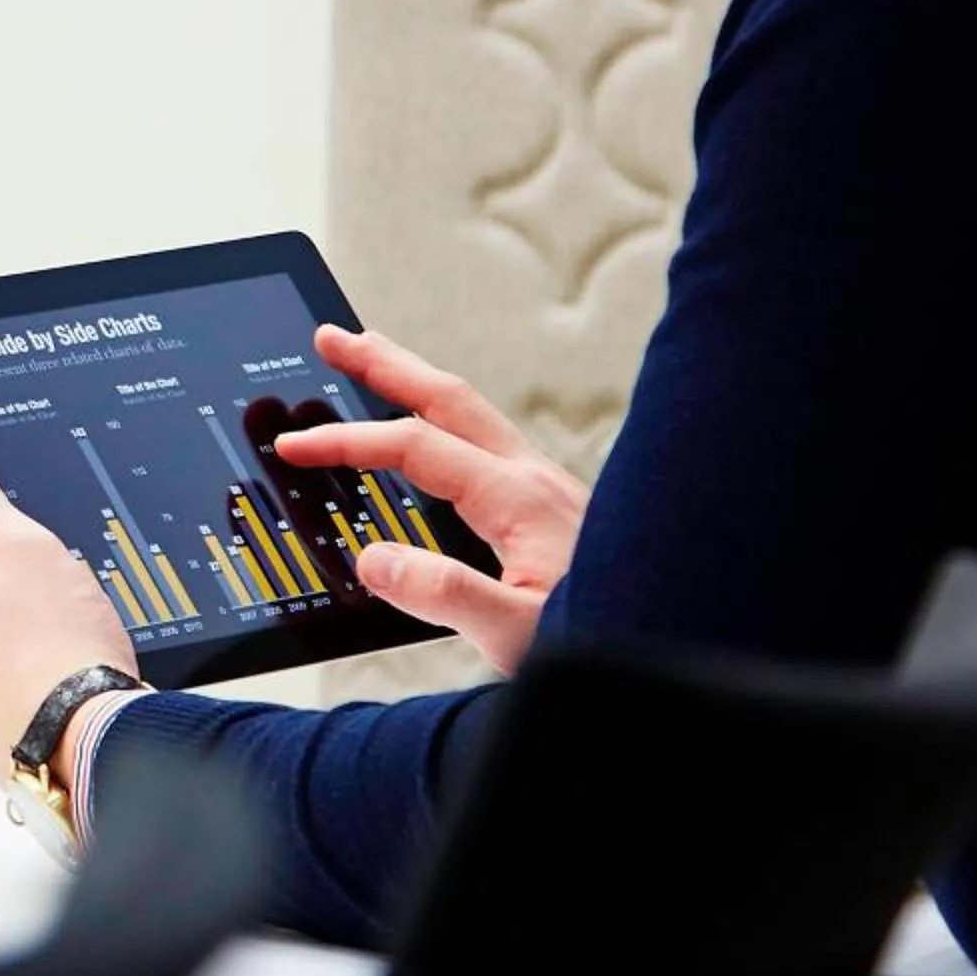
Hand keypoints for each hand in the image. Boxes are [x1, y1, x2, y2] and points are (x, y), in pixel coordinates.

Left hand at [0, 438, 137, 774]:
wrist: (96, 746)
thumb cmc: (56, 657)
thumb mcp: (18, 549)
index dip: (11, 548)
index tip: (37, 576)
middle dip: (20, 593)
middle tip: (53, 615)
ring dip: (33, 632)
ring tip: (60, 651)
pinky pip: (13, 676)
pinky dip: (39, 672)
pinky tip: (61, 680)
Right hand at [276, 325, 587, 672]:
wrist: (682, 640)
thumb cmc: (612, 640)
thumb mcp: (517, 635)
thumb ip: (443, 596)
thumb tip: (373, 560)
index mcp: (516, 499)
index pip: (413, 446)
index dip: (347, 441)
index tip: (294, 444)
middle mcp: (533, 478)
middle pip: (446, 397)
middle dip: (383, 363)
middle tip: (331, 335)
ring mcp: (547, 488)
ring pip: (469, 412)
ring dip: (415, 381)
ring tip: (373, 360)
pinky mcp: (554, 507)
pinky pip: (485, 440)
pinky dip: (444, 416)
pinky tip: (437, 436)